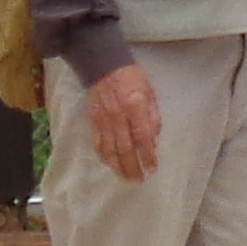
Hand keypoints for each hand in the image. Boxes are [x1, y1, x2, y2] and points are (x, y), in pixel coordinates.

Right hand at [84, 58, 163, 182]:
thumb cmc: (132, 78)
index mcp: (136, 107)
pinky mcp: (93, 121)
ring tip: (126, 178)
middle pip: (125, 148)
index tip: (152, 168)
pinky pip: (98, 143)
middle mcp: (119, 116)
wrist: (104, 66)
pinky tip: (110, 165)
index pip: (142, 137)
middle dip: (133, 167)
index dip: (147, 155)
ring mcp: (104, 120)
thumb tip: (153, 141)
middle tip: (139, 179)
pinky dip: (104, 157)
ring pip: (110, 149)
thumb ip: (153, 117)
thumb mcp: (150, 93)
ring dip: (118, 166)